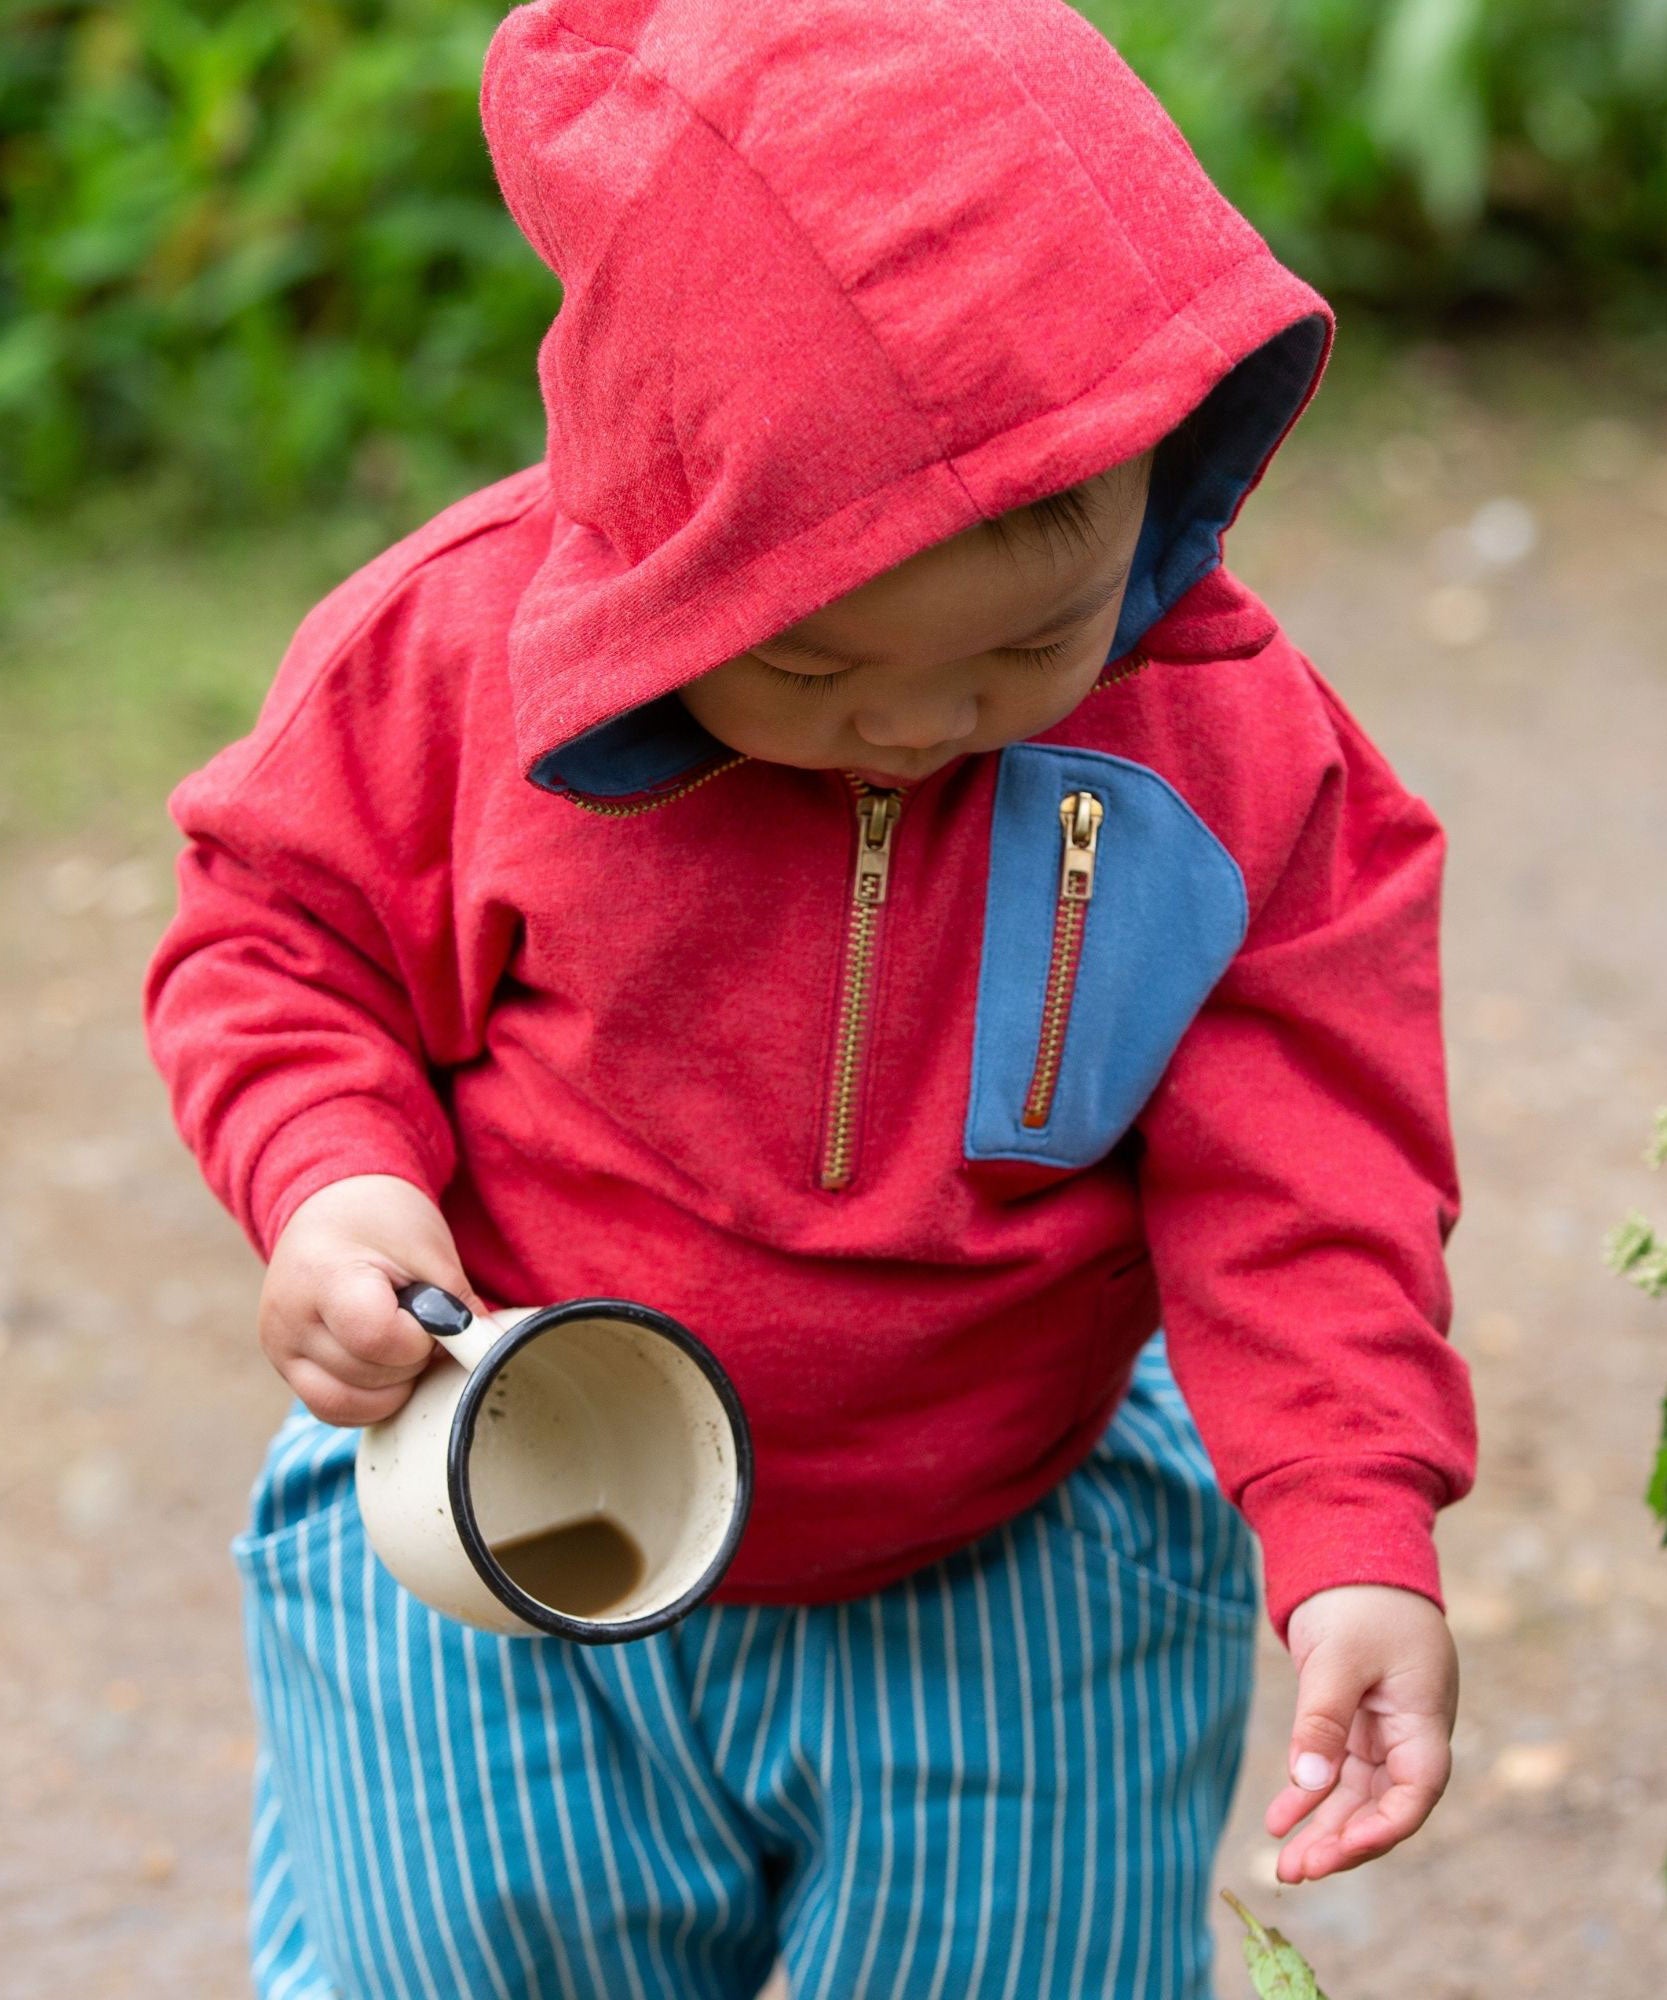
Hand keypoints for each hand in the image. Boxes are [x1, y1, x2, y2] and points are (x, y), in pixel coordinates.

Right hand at [259, 1174, 486, 1426]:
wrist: (332, 1204)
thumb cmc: (383, 1219)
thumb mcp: (429, 1249)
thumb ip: (459, 1307)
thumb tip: (491, 1357)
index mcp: (321, 1276)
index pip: (376, 1337)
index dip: (419, 1336)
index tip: (431, 1310)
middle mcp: (286, 1321)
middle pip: (369, 1376)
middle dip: (412, 1358)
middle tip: (419, 1319)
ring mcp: (280, 1351)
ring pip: (350, 1405)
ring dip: (394, 1383)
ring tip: (400, 1337)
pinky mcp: (287, 1370)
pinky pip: (334, 1409)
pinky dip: (371, 1398)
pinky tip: (385, 1361)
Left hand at [1266, 1583, 1458, 1883]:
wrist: (1355, 1550)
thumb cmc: (1360, 1599)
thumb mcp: (1338, 1656)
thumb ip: (1323, 1719)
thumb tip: (1308, 1784)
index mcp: (1424, 1717)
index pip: (1415, 1791)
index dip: (1382, 1828)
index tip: (1340, 1849)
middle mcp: (1408, 1733)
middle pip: (1381, 1804)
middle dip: (1341, 1842)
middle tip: (1296, 1872)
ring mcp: (1382, 1729)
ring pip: (1355, 1796)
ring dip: (1322, 1829)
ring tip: (1285, 1866)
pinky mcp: (1353, 1720)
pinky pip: (1333, 1770)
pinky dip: (1307, 1794)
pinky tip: (1278, 1822)